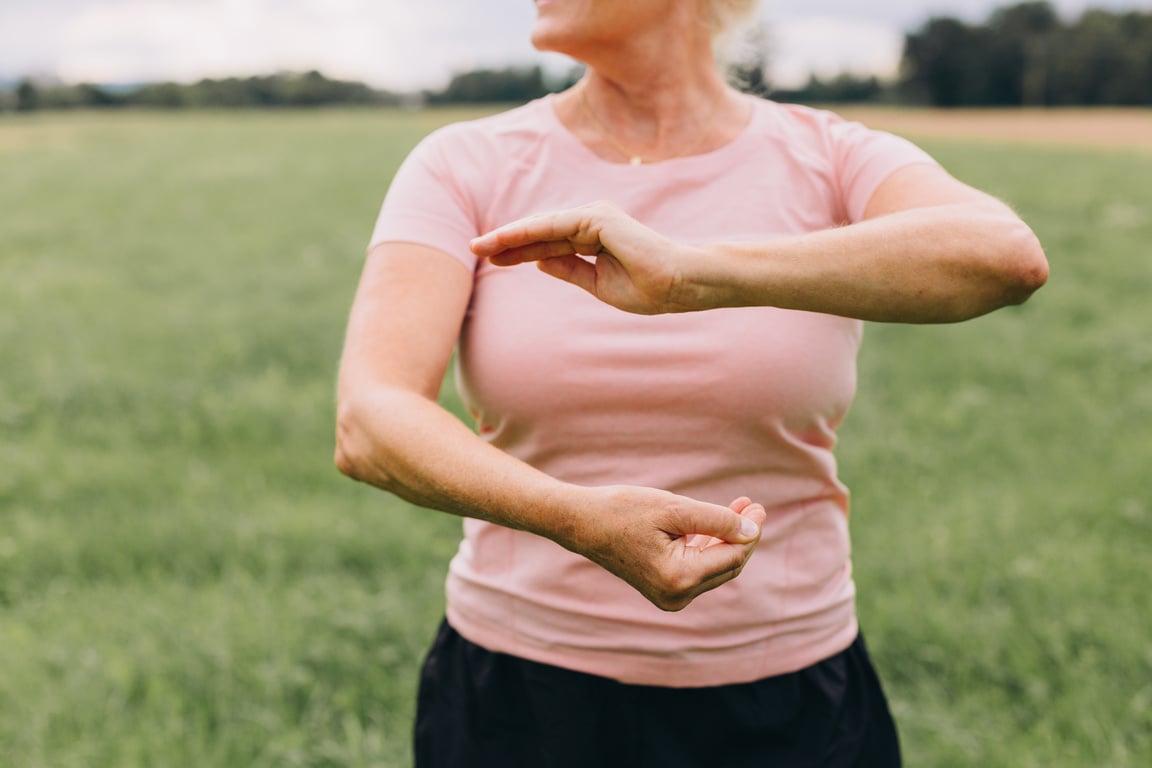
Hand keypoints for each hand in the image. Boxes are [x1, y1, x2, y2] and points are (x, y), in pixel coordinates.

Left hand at [470, 201, 703, 314]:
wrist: (676, 285)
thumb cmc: (645, 288)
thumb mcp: (596, 283)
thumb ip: (569, 269)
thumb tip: (539, 261)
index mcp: (592, 239)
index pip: (547, 244)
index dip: (518, 251)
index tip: (490, 258)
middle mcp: (591, 223)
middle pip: (540, 233)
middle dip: (507, 242)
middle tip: (474, 247)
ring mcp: (595, 218)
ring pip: (542, 228)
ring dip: (511, 236)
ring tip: (481, 245)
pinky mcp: (598, 218)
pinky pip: (555, 226)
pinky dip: (529, 232)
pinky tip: (506, 240)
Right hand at [560, 486, 766, 611]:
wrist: (581, 522)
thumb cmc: (623, 510)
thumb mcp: (675, 508)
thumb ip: (718, 520)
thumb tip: (752, 531)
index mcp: (679, 577)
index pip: (732, 556)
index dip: (751, 531)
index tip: (759, 506)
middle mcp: (676, 595)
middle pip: (727, 566)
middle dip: (742, 536)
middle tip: (753, 506)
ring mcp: (669, 597)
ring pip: (714, 568)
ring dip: (727, 539)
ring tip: (740, 508)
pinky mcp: (664, 590)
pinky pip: (697, 570)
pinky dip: (708, 547)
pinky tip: (716, 524)